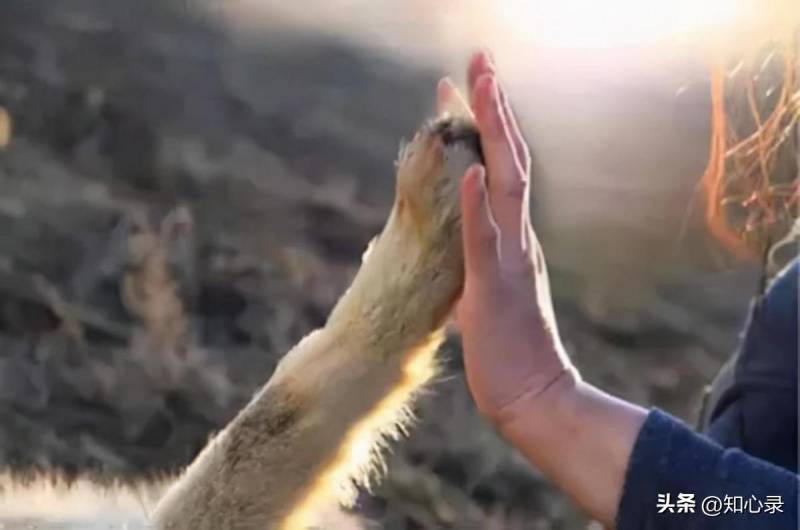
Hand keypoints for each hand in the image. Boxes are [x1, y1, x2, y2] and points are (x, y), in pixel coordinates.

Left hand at [438, 52, 576, 423]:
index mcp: (511, 239)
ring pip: (505, 184)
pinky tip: (473, 166)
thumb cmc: (506, 348)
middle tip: (480, 61)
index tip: (473, 86)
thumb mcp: (486, 292)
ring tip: (479, 87)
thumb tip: (459, 245)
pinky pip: (487, 238)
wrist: (531, 396)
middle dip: (492, 109)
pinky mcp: (498, 287)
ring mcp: (510, 259)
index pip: (501, 170)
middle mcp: (517, 239)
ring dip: (491, 135)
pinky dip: (481, 201)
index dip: (488, 127)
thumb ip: (478, 261)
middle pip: (508, 161)